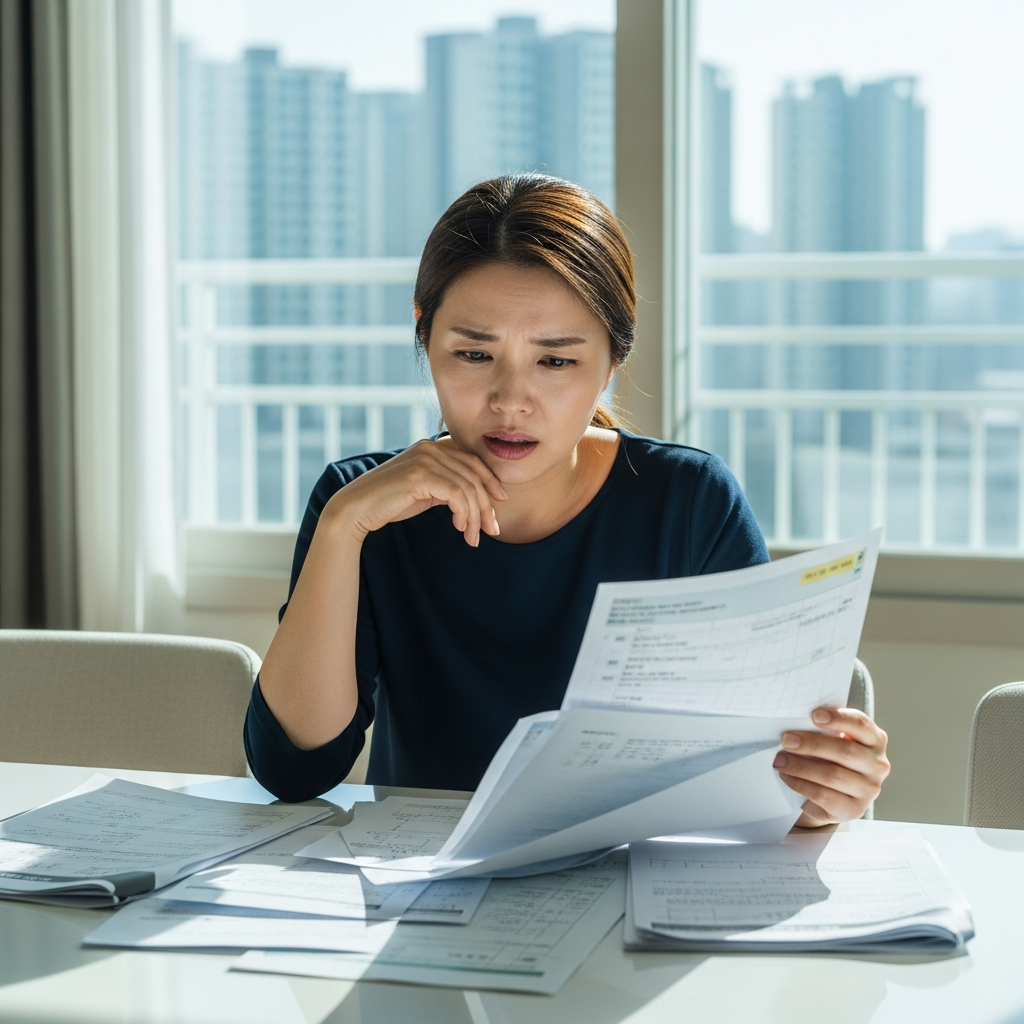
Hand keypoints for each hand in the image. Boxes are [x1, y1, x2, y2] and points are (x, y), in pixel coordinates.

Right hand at [324, 438, 506, 546]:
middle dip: (486, 505)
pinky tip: (459, 527)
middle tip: (492, 529)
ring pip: (467, 487)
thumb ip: (448, 486)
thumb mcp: (425, 491)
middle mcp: (430, 448)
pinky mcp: (420, 475)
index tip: (500, 503)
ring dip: (475, 516)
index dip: (490, 481)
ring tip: (473, 537)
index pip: (472, 461)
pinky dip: (463, 513)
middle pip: (473, 475)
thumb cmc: (391, 503)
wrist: (357, 509)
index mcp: (432, 447)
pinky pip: (455, 494)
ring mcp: (424, 459)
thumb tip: (479, 499)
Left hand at [774, 708, 889, 826]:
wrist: (834, 794)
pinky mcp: (855, 809)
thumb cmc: (831, 757)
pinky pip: (824, 795)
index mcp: (875, 739)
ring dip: (800, 766)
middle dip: (811, 744)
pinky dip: (801, 784)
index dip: (838, 718)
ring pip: (832, 775)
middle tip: (786, 740)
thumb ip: (823, 730)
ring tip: (779, 761)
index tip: (813, 715)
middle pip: (845, 751)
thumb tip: (794, 724)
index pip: (860, 724)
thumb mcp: (832, 740)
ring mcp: (869, 789)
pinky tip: (787, 777)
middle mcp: (878, 764)